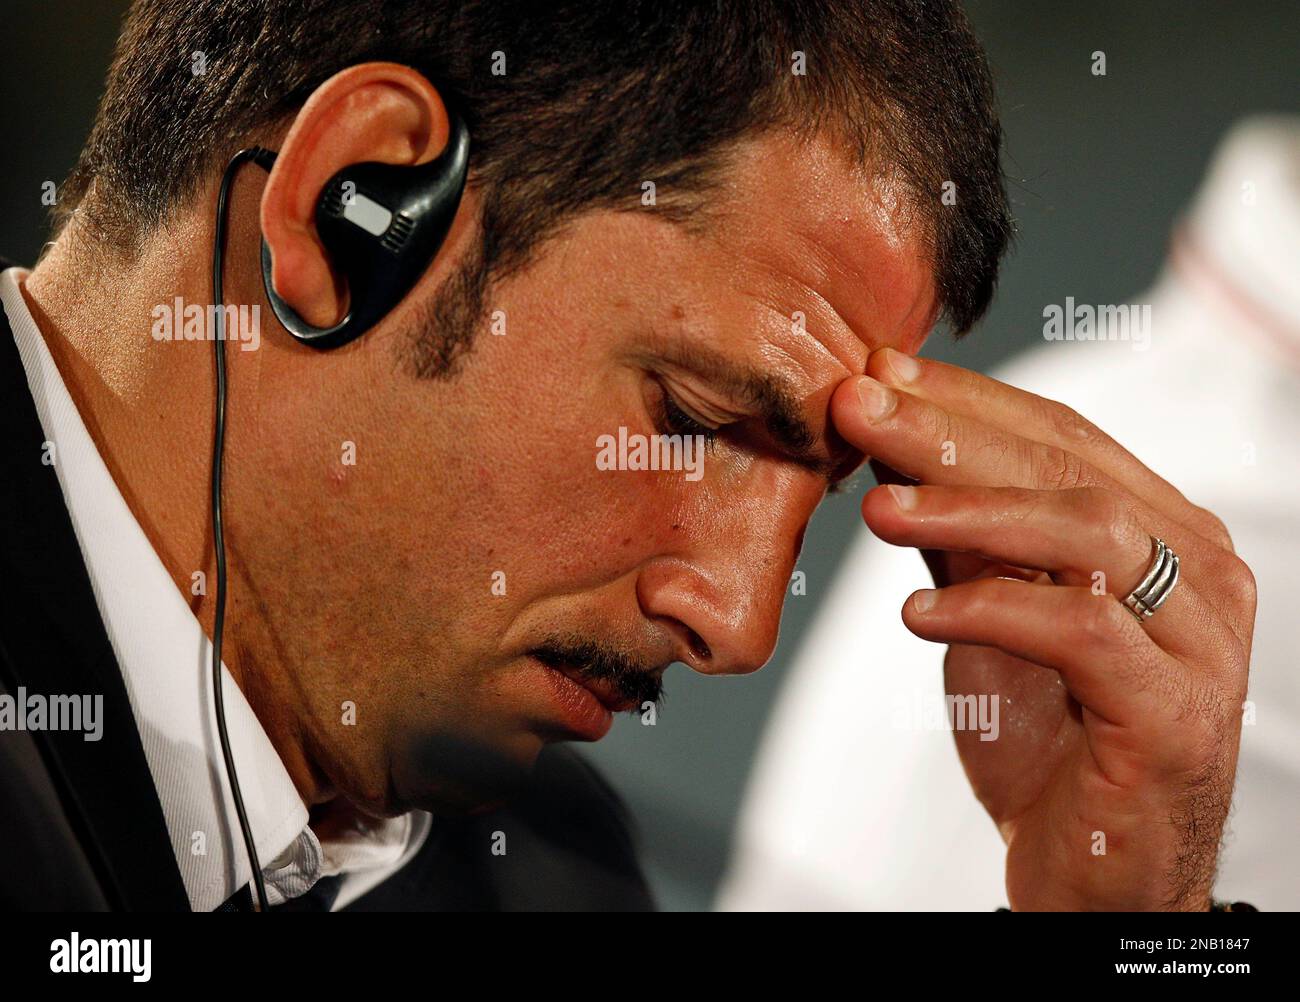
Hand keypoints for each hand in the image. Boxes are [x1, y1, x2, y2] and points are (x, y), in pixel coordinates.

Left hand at [829, 347, 1255, 910]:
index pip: (1063, 436)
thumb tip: (894, 444)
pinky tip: (916, 611)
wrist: (1098, 873)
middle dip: (951, 431)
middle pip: (1069, 467)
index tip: (878, 373)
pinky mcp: (1175, 711)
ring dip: (969, 507)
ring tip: (876, 509)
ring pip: (1087, 530)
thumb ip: (965, 535)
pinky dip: (991, 607)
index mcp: (1162, 532)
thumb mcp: (994, 615)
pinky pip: (1082, 630)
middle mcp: (1197, 570)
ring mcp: (1200, 639)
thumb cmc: (1050, 738)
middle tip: (858, 406)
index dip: (967, 399)